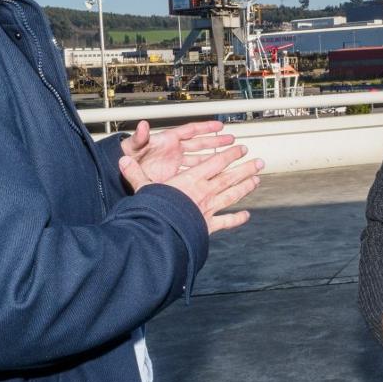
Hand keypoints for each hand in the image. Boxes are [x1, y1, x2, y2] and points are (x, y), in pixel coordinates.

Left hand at [119, 120, 235, 186]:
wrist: (120, 174)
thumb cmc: (127, 157)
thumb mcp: (134, 147)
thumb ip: (140, 137)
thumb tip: (142, 125)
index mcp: (167, 140)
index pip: (190, 131)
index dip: (205, 128)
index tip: (219, 126)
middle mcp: (174, 151)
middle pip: (199, 144)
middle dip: (216, 142)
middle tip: (231, 140)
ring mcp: (175, 163)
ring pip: (199, 159)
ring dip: (213, 157)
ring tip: (229, 156)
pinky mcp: (173, 176)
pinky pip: (191, 173)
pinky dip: (202, 174)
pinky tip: (212, 176)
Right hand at [119, 144, 263, 234]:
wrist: (162, 233)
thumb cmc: (153, 209)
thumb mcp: (143, 188)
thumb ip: (136, 174)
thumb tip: (123, 160)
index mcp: (191, 180)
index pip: (215, 163)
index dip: (230, 154)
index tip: (241, 148)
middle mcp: (204, 192)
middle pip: (229, 177)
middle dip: (245, 168)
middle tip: (259, 162)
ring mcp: (209, 209)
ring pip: (232, 195)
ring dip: (246, 187)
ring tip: (257, 180)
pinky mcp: (208, 226)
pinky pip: (225, 222)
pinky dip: (236, 219)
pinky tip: (246, 216)